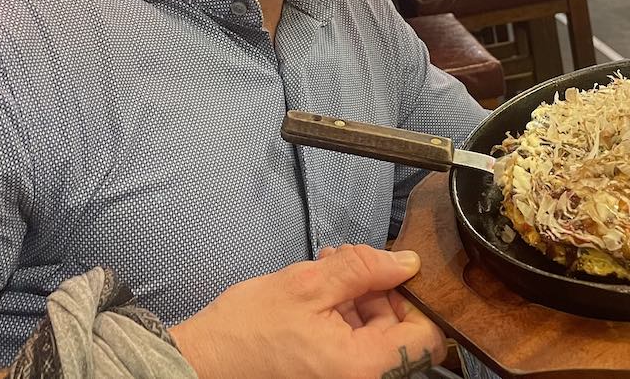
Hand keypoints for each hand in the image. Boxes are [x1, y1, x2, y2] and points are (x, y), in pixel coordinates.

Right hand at [172, 245, 445, 378]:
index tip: (399, 271)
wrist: (201, 362)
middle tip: (351, 263)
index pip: (428, 338)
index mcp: (363, 367)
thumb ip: (363, 268)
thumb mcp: (308, 283)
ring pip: (377, 336)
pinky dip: (346, 316)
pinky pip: (355, 346)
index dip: (419, 299)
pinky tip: (323, 291)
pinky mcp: (330, 378)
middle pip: (401, 334)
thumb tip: (407, 262)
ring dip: (361, 300)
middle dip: (381, 292)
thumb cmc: (246, 331)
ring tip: (330, 271)